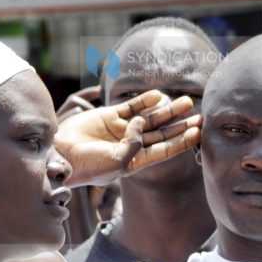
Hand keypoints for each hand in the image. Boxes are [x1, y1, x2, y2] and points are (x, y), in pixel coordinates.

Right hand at [55, 89, 200, 186]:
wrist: (60, 155)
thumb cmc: (88, 166)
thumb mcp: (117, 162)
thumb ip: (133, 145)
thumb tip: (141, 124)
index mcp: (135, 161)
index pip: (165, 150)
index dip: (182, 141)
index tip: (198, 132)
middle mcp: (131, 145)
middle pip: (162, 134)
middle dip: (181, 124)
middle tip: (200, 115)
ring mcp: (120, 130)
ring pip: (150, 118)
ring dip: (168, 110)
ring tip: (187, 101)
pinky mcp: (108, 116)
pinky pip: (131, 106)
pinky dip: (144, 101)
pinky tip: (158, 95)